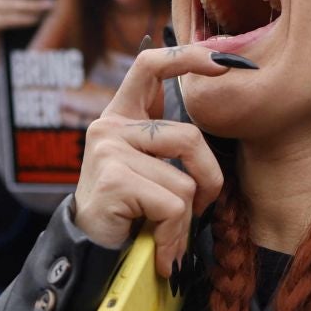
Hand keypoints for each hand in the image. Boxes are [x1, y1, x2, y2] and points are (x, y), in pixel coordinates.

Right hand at [71, 45, 228, 274]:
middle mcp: (111, 126)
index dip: (186, 57)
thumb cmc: (128, 210)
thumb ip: (169, 142)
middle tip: (200, 210)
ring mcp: (109, 150)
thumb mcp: (149, 166)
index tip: (221, 63)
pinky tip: (158, 249)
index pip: (149, 66)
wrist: (89, 253)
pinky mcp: (114, 179)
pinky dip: (173, 235)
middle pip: (190, 137)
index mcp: (121, 115)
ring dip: (185, 219)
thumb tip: (210, 108)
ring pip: (185, 181)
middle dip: (209, 180)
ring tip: (167, 237)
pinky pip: (173, 204)